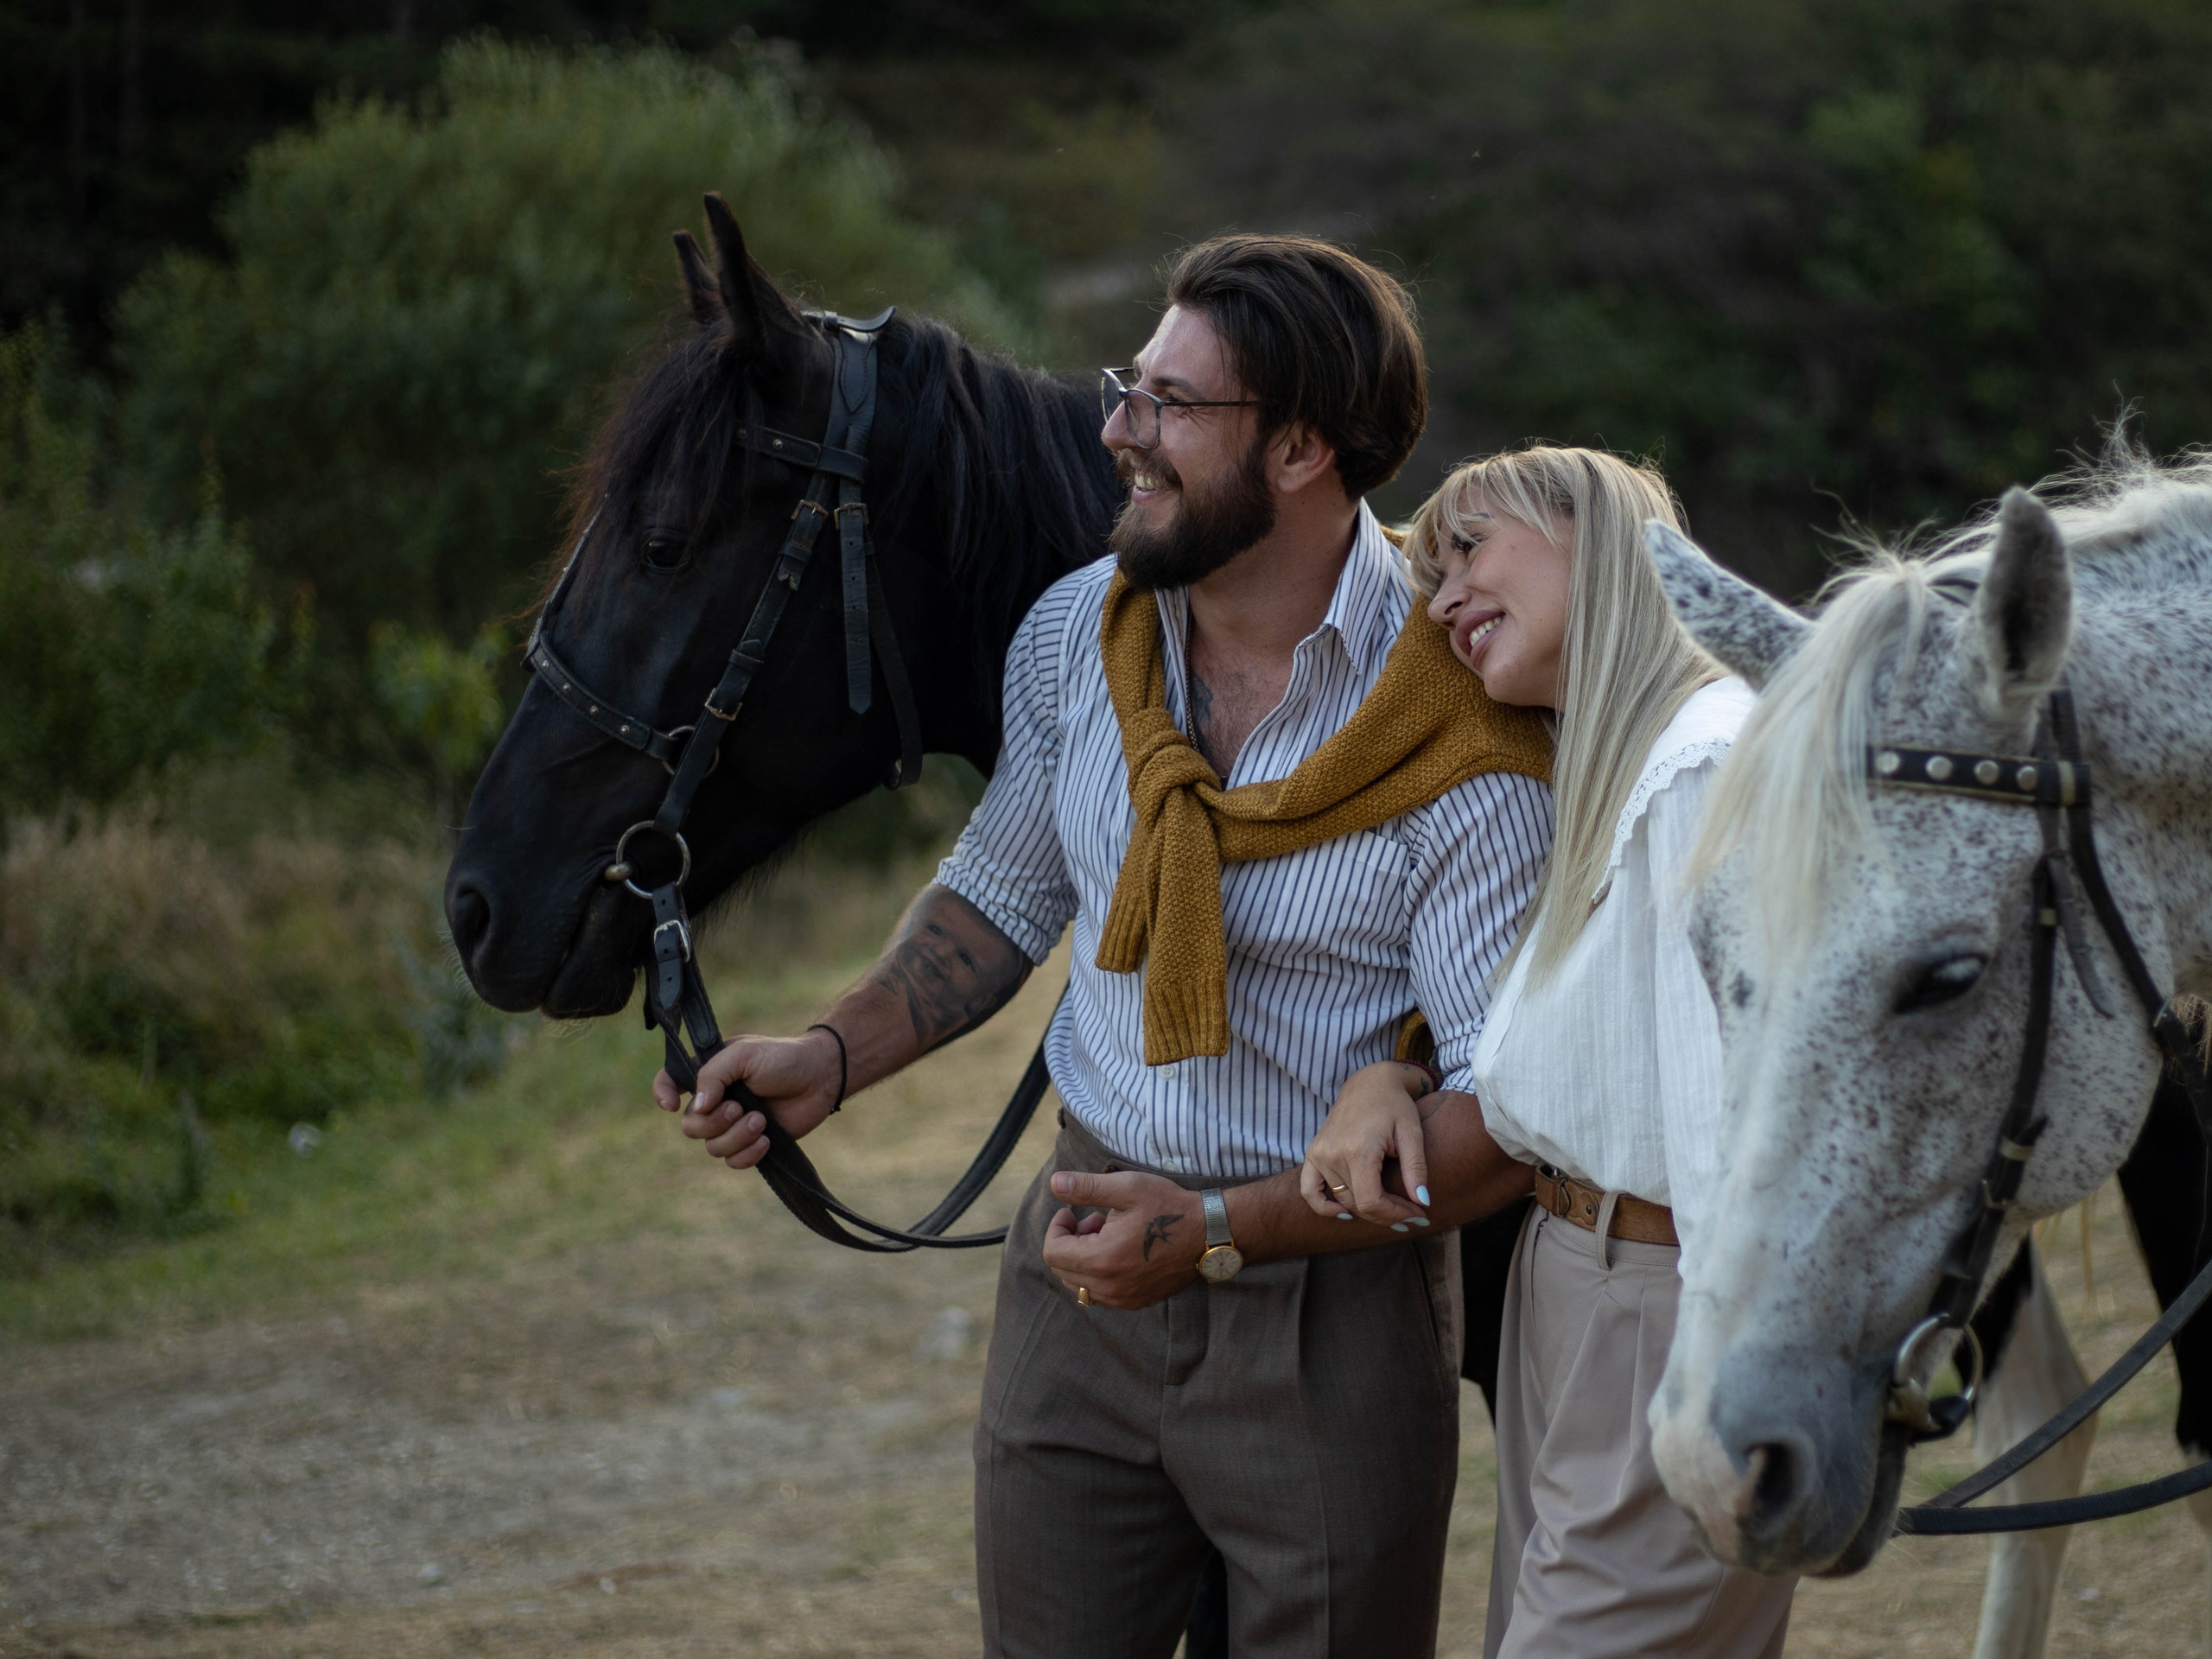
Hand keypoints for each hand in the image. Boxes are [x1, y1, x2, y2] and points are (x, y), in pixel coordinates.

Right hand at [652, 1029, 841, 1170]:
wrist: (820, 1077)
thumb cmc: (783, 1058)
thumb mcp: (743, 1055)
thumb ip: (712, 1076)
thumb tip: (695, 1108)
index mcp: (709, 1073)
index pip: (669, 1081)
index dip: (662, 1094)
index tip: (672, 1106)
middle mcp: (716, 1100)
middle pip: (691, 1126)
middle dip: (713, 1122)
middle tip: (740, 1107)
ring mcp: (733, 1124)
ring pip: (712, 1147)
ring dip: (735, 1137)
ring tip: (761, 1121)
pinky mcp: (752, 1143)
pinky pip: (733, 1162)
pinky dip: (747, 1154)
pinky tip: (766, 1140)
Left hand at [1040, 1171, 1203, 1309]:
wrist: (1208, 1233)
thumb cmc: (1168, 1207)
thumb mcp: (1126, 1188)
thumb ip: (1086, 1187)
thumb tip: (1055, 1183)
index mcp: (1102, 1260)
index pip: (1053, 1253)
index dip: (1056, 1228)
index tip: (1071, 1212)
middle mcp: (1109, 1287)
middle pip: (1063, 1271)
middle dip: (1070, 1243)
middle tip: (1094, 1220)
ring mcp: (1123, 1299)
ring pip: (1079, 1285)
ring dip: (1082, 1260)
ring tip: (1107, 1234)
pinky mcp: (1135, 1302)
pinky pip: (1100, 1294)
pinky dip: (1097, 1274)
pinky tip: (1118, 1251)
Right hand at [1300, 1062, 1430, 1228]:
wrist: (1369, 1083)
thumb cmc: (1395, 1106)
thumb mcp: (1412, 1134)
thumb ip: (1416, 1169)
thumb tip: (1422, 1202)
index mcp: (1357, 1150)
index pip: (1371, 1202)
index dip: (1396, 1215)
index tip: (1418, 1214)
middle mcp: (1332, 1154)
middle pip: (1358, 1205)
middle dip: (1389, 1214)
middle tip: (1413, 1212)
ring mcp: (1319, 1154)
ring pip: (1341, 1201)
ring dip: (1367, 1211)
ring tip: (1392, 1209)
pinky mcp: (1313, 1153)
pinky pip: (1309, 1190)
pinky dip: (1323, 1207)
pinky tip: (1344, 1213)